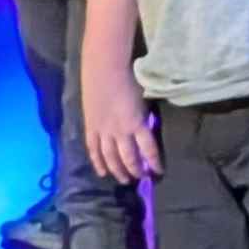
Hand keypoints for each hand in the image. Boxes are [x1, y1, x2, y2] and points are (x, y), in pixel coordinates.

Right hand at [87, 66, 160, 184]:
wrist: (104, 68)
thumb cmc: (129, 78)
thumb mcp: (144, 101)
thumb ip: (144, 118)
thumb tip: (147, 130)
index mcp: (137, 123)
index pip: (149, 150)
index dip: (154, 163)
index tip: (158, 172)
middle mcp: (121, 131)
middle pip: (128, 157)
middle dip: (135, 170)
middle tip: (140, 179)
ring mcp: (103, 130)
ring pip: (110, 156)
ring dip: (117, 170)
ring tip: (123, 180)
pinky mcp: (90, 126)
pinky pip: (93, 148)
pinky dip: (97, 161)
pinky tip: (102, 172)